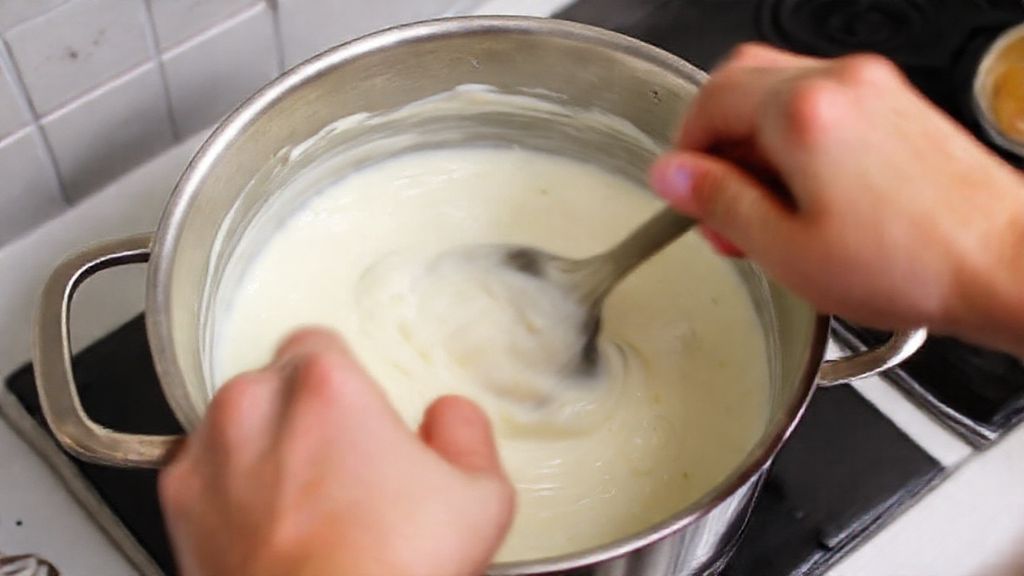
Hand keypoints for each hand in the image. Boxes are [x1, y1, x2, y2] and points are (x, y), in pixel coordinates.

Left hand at [159, 328, 514, 575]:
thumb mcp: (479, 498)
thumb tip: (449, 416)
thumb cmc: (390, 571)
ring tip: (302, 502)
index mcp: (325, 385)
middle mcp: (252, 406)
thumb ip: (466, 432)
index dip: (341, 380)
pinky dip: (225, 491)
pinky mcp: (176, 506)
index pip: (318, 341)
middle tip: (340, 466)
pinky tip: (267, 527)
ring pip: (233, 425)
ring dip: (260, 447)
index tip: (357, 412)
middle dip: (302, 415)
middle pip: (274, 385)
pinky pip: (201, 474)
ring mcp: (206, 457)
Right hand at [650, 43, 1023, 354]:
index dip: (684, 150)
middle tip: (718, 199)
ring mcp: (873, 87)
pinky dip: (796, 139)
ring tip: (764, 209)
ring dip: (755, 141)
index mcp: (802, 112)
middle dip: (717, 140)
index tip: (683, 191)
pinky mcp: (896, 104)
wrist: (1007, 262)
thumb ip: (719, 203)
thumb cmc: (912, 264)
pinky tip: (805, 196)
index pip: (708, 102)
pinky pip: (822, 102)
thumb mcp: (787, 249)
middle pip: (741, 82)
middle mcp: (838, 83)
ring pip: (781, 91)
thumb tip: (671, 176)